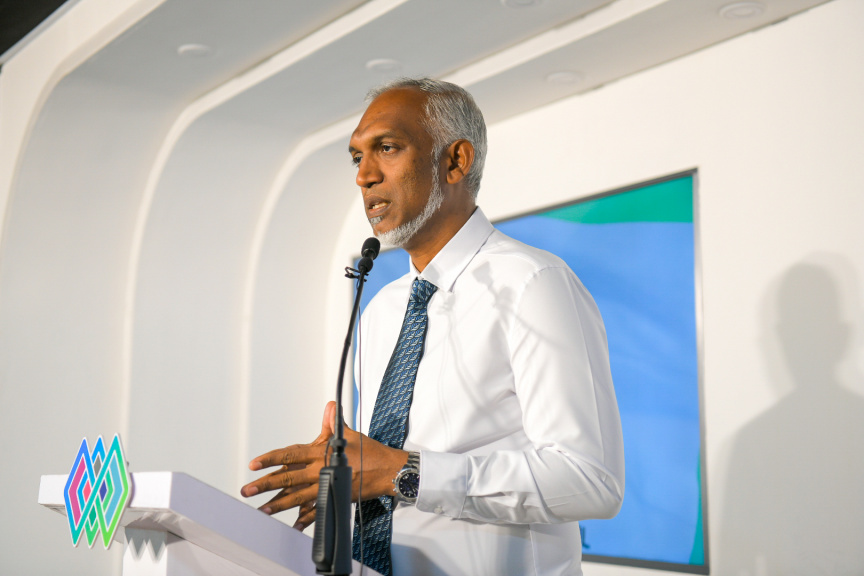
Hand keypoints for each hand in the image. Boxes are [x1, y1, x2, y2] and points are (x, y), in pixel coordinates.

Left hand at [240, 401, 409, 529]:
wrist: (388, 470)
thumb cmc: (370, 451)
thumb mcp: (350, 434)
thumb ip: (334, 422)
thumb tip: (330, 407)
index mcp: (321, 452)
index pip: (291, 454)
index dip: (271, 458)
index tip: (254, 464)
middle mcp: (321, 469)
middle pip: (289, 477)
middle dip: (266, 484)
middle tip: (248, 490)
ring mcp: (327, 485)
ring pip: (298, 496)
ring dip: (279, 504)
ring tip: (263, 510)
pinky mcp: (335, 496)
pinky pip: (318, 510)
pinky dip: (306, 519)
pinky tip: (294, 525)